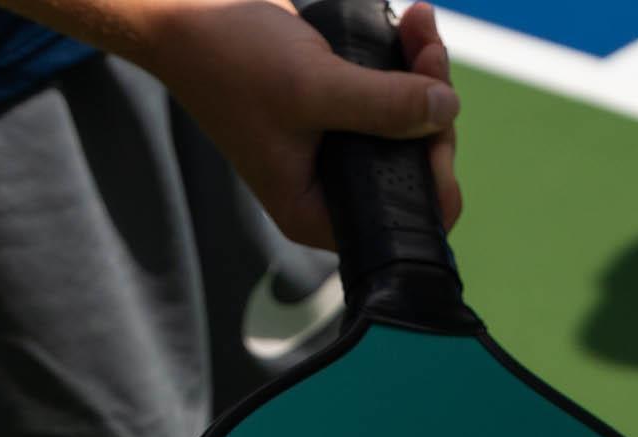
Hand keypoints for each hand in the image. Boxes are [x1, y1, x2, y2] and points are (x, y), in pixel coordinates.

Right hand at [142, 0, 461, 249]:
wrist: (189, 11)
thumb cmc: (230, 58)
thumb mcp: (313, 87)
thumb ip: (384, 106)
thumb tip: (447, 110)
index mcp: (315, 210)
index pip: (405, 216)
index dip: (434, 172)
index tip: (436, 117)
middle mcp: (331, 187)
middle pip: (417, 164)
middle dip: (434, 107)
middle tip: (429, 53)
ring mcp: (338, 147)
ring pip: (413, 123)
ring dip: (427, 73)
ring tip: (420, 26)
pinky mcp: (341, 109)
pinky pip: (395, 94)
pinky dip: (409, 61)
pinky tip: (411, 25)